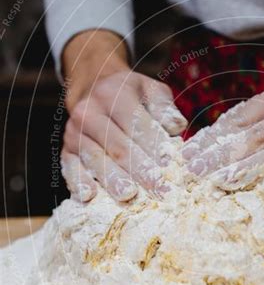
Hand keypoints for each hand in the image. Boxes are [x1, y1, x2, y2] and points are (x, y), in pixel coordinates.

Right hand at [60, 31, 186, 201]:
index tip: (169, 165)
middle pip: (118, 145)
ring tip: (128, 196)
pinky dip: (79, 182)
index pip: (136, 124)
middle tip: (158, 189)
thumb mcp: (151, 91)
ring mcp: (74, 132)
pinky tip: (89, 196)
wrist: (93, 88)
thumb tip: (177, 127)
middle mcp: (90, 112)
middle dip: (140, 170)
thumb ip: (164, 108)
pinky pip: (70, 167)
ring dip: (112, 179)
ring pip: (95, 158)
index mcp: (114, 94)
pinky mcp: (66, 149)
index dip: (154, 146)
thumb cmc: (131, 95)